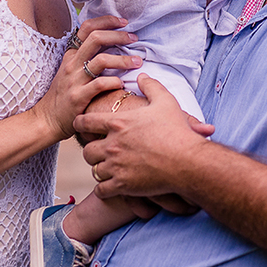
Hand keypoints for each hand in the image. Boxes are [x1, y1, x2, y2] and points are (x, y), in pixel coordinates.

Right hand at [31, 15, 139, 140]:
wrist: (47, 119)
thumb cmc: (65, 94)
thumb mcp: (70, 71)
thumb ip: (86, 57)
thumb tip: (111, 42)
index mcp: (72, 55)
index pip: (87, 28)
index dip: (106, 21)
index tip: (124, 22)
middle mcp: (73, 64)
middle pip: (96, 38)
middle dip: (118, 35)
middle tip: (134, 38)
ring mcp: (75, 80)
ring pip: (102, 60)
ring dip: (123, 60)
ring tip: (138, 62)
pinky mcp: (79, 97)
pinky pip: (100, 84)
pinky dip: (115, 82)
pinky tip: (122, 84)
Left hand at [75, 74, 212, 199]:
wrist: (187, 161)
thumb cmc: (176, 131)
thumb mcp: (165, 102)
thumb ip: (151, 86)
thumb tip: (142, 75)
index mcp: (118, 123)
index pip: (85, 122)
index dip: (80, 123)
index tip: (80, 126)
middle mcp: (112, 145)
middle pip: (87, 150)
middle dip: (92, 151)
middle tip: (101, 152)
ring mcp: (116, 166)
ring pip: (93, 170)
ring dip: (100, 169)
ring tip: (109, 169)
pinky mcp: (122, 185)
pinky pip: (101, 190)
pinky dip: (104, 189)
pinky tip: (113, 186)